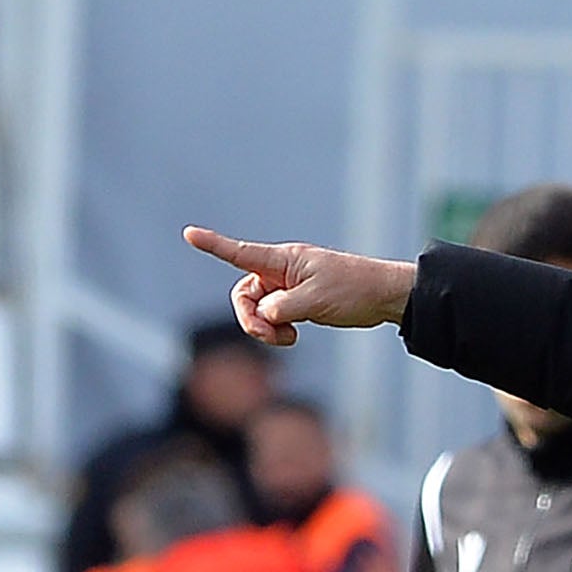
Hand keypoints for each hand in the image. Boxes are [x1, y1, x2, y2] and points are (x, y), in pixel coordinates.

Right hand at [184, 226, 417, 345]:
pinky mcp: (296, 303)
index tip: (190, 234)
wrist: (381, 296)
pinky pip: (272, 319)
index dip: (214, 245)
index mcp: (283, 261)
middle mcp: (281, 272)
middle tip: (272, 336)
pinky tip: (295, 336)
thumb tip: (262, 315)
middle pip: (244, 296)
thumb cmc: (353, 290)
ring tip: (290, 338)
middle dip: (251, 320)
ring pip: (257, 311)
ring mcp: (287, 288)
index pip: (241, 252)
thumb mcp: (315, 301)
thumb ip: (282, 308)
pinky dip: (277, 332)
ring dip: (266, 330)